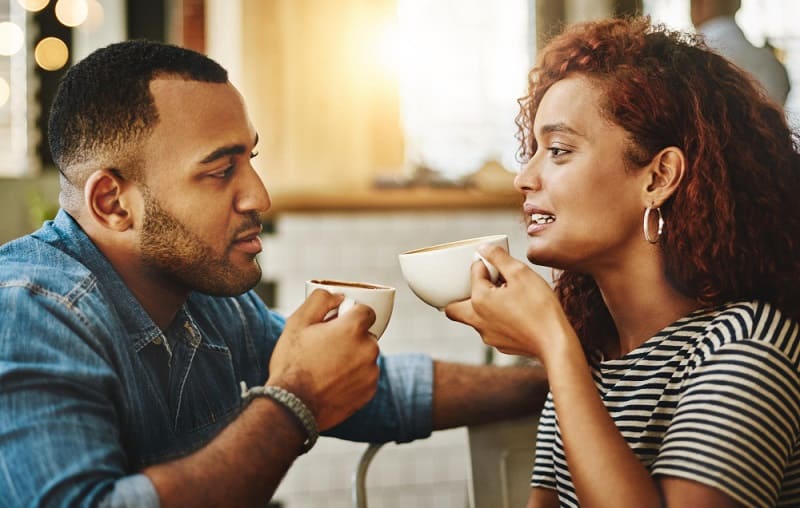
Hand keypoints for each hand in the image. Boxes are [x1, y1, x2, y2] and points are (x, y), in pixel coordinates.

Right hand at [268, 289, 379, 429]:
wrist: (292, 407)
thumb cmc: (292, 363)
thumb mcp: (297, 322)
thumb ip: (320, 299)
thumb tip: (339, 297)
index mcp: (353, 328)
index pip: (366, 311)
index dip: (349, 316)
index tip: (335, 325)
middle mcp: (368, 348)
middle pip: (365, 335)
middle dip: (350, 338)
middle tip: (325, 349)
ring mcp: (371, 371)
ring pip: (365, 356)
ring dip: (353, 358)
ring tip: (327, 369)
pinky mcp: (370, 391)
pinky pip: (366, 376)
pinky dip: (354, 377)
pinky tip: (333, 383)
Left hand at [444, 245, 567, 359]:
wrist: (556, 343)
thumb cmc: (539, 307)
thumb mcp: (520, 273)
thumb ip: (498, 258)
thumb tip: (483, 249)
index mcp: (479, 300)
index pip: (474, 273)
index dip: (486, 265)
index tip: (501, 266)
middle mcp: (478, 321)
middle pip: (455, 307)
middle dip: (464, 294)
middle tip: (486, 285)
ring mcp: (489, 336)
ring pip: (475, 319)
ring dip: (484, 306)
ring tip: (508, 298)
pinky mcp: (501, 345)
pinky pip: (492, 329)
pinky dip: (498, 320)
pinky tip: (518, 314)